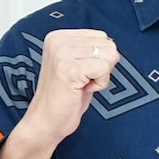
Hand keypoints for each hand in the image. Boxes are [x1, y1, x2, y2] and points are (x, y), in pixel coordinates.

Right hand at [0, 29, 117, 158]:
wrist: (46, 121)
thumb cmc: (65, 97)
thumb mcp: (78, 64)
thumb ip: (91, 50)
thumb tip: (112, 44)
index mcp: (59, 36)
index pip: (102, 36)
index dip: (100, 59)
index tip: (81, 73)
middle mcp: (58, 41)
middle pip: (108, 45)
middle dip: (103, 67)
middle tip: (82, 81)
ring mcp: (62, 54)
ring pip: (109, 56)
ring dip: (101, 76)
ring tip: (81, 85)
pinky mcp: (68, 69)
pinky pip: (104, 69)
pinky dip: (100, 84)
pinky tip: (82, 90)